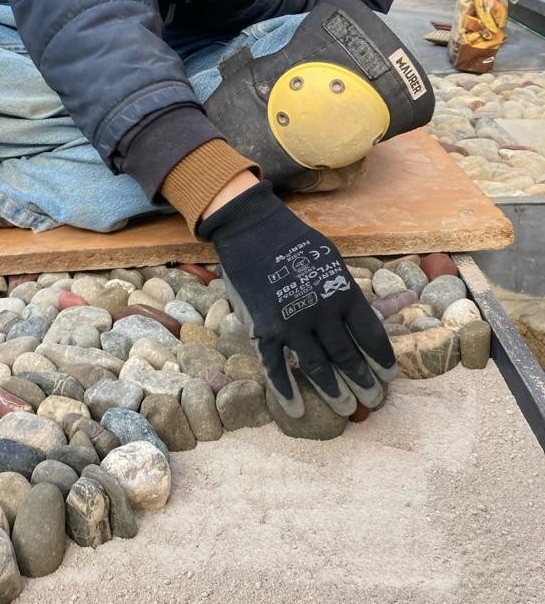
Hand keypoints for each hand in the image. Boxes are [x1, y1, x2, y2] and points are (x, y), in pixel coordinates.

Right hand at [199, 181, 397, 416]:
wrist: (252, 231)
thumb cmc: (295, 243)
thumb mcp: (331, 260)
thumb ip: (345, 291)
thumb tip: (365, 318)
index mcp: (342, 292)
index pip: (371, 335)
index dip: (382, 358)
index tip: (389, 374)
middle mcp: (321, 312)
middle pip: (347, 357)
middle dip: (363, 382)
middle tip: (374, 401)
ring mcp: (291, 324)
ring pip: (317, 368)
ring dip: (334, 393)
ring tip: (348, 410)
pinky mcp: (264, 330)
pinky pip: (276, 368)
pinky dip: (286, 391)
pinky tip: (297, 409)